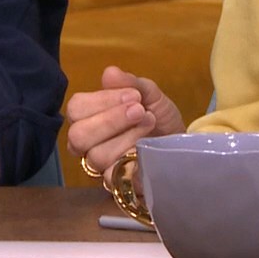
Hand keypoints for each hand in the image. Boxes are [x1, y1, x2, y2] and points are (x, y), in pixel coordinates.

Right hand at [65, 66, 184, 174]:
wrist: (182, 145)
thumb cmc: (159, 118)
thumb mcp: (150, 95)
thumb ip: (131, 83)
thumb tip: (110, 73)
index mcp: (90, 117)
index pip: (76, 108)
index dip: (101, 100)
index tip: (133, 95)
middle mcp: (89, 143)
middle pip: (78, 135)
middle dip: (110, 120)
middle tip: (140, 110)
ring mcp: (100, 166)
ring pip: (96, 155)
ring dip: (126, 137)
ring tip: (149, 124)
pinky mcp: (116, 185)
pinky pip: (112, 176)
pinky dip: (131, 158)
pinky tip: (146, 148)